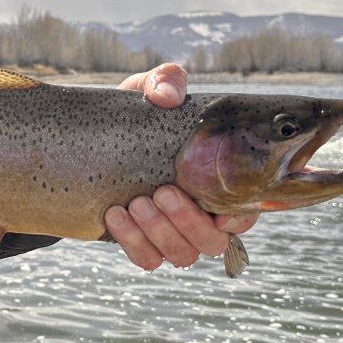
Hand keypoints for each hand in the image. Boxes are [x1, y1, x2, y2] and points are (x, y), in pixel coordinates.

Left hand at [106, 63, 259, 270]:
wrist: (96, 138)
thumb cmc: (140, 113)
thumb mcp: (151, 90)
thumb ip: (166, 81)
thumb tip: (166, 96)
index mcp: (221, 183)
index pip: (247, 213)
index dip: (239, 218)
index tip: (219, 208)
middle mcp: (203, 215)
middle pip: (213, 242)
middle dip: (189, 222)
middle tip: (163, 192)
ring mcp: (173, 234)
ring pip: (182, 255)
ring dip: (160, 232)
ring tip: (137, 202)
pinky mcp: (142, 244)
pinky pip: (147, 260)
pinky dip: (133, 242)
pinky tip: (115, 213)